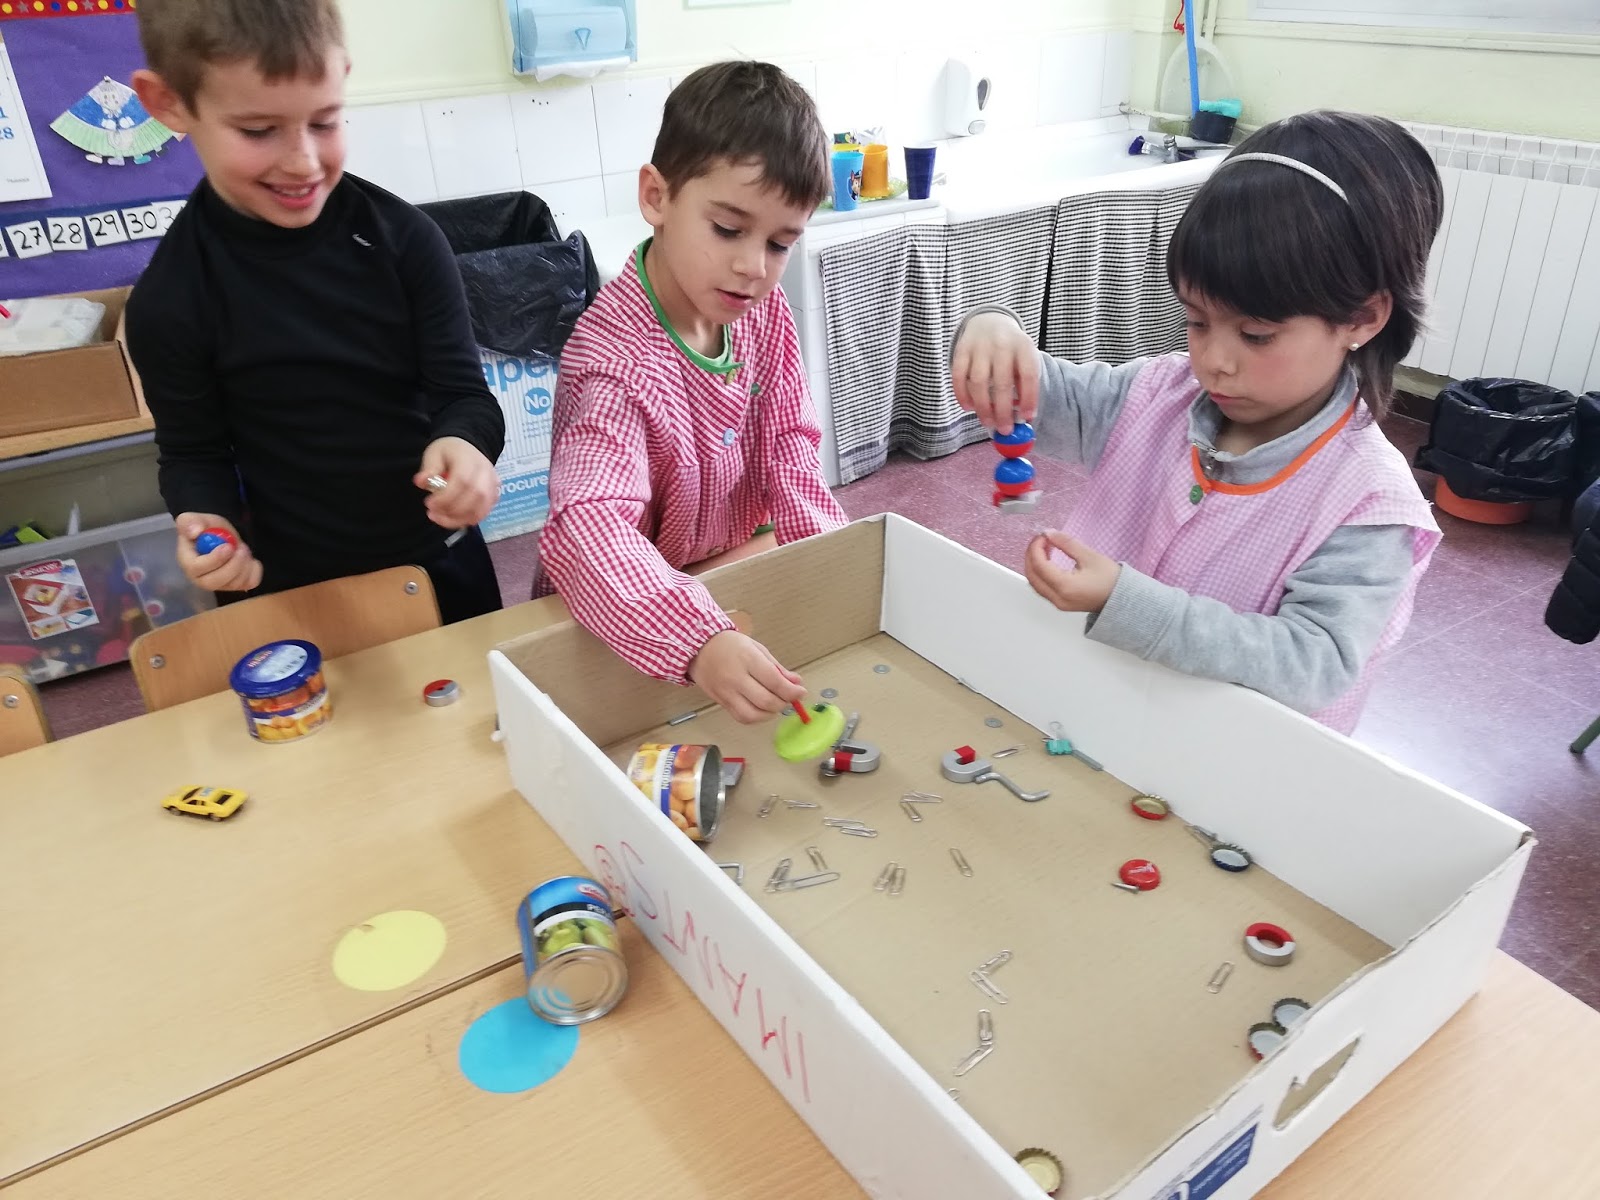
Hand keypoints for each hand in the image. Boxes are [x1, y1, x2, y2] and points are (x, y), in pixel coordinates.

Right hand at [175, 513, 262, 591]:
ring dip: (245, 565)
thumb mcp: (195, 519)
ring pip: (234, 584)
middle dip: (232, 566)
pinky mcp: (236, 585)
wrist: (223, 535)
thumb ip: (190, 522)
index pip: (196, 568)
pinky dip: (255, 570)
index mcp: (188, 562)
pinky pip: (249, 583)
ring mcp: (220, 584)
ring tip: (243, 549)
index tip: (228, 546)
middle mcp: (201, 578)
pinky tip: (250, 559)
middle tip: (242, 549)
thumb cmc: (206, 528)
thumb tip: (195, 532)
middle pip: (214, 583)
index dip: (214, 559)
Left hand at [415, 437, 498, 528]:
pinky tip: (451, 518)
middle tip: (433, 512)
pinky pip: (483, 514)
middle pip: (475, 497)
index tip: (429, 503)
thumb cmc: (448, 453)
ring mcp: (493, 485)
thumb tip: (421, 481)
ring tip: (440, 517)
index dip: (446, 497)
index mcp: (470, 459)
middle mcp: (486, 472)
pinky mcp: (493, 496)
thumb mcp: (434, 455)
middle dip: (451, 510)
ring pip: (481, 509)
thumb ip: (429, 469)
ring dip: (458, 519)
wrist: (466, 449)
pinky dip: (466, 520)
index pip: (463, 481)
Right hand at [687, 630, 805, 724]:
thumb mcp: (757, 649)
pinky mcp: (720, 702)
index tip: (801, 692)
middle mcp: (736, 678)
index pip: (775, 682)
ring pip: (753, 715)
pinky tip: (761, 709)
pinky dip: (756, 718)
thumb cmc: (730, 645)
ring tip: (775, 704)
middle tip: (789, 698)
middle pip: (766, 701)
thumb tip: (796, 683)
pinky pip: (741, 717)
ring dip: (770, 714)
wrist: (699, 648)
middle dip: (783, 703)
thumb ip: (777, 668)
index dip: (792, 692)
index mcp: (747, 659)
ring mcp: (726, 692)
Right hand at [951, 312, 1039, 434]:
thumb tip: (1024, 418)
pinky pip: (958, 376)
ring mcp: (979, 347)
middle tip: (1004, 430)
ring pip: (978, 382)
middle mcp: (1002, 345)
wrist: (989, 322)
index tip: (1027, 418)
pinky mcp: (961, 350)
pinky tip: (969, 407)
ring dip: (983, 407)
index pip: (1028, 375)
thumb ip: (1024, 385)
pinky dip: (962, 395)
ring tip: (988, 423)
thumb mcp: (1024, 359)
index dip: (1028, 398)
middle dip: (1003, 411)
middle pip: (1002, 382)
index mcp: (1023, 347)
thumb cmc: (1010, 351)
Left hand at [1024, 531, 1119, 613]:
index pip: (1039, 565)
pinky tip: (1046, 561)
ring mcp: (1058, 603)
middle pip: (1032, 575)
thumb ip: (1066, 543)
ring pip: (1035, 583)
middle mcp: (1058, 598)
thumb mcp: (1089, 556)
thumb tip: (1049, 533)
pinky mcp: (1061, 604)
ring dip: (1034, 564)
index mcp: (1065, 587)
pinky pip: (1042, 588)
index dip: (1036, 547)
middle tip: (1040, 540)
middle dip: (1032, 555)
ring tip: (1044, 548)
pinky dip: (1039, 573)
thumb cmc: (1112, 581)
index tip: (1042, 536)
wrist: (1123, 600)